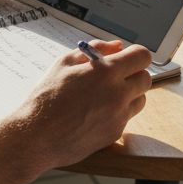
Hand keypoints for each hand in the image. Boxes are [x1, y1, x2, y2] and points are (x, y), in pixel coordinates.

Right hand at [0, 40, 153, 173]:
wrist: (36, 137)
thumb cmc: (46, 98)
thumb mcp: (64, 63)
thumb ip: (95, 50)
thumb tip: (117, 46)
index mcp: (106, 72)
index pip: (142, 56)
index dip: (136, 55)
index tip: (127, 57)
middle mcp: (118, 94)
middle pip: (146, 79)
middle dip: (134, 74)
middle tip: (116, 76)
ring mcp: (119, 116)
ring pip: (140, 100)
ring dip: (129, 95)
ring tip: (104, 96)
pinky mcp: (115, 134)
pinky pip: (126, 118)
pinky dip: (117, 113)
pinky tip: (95, 114)